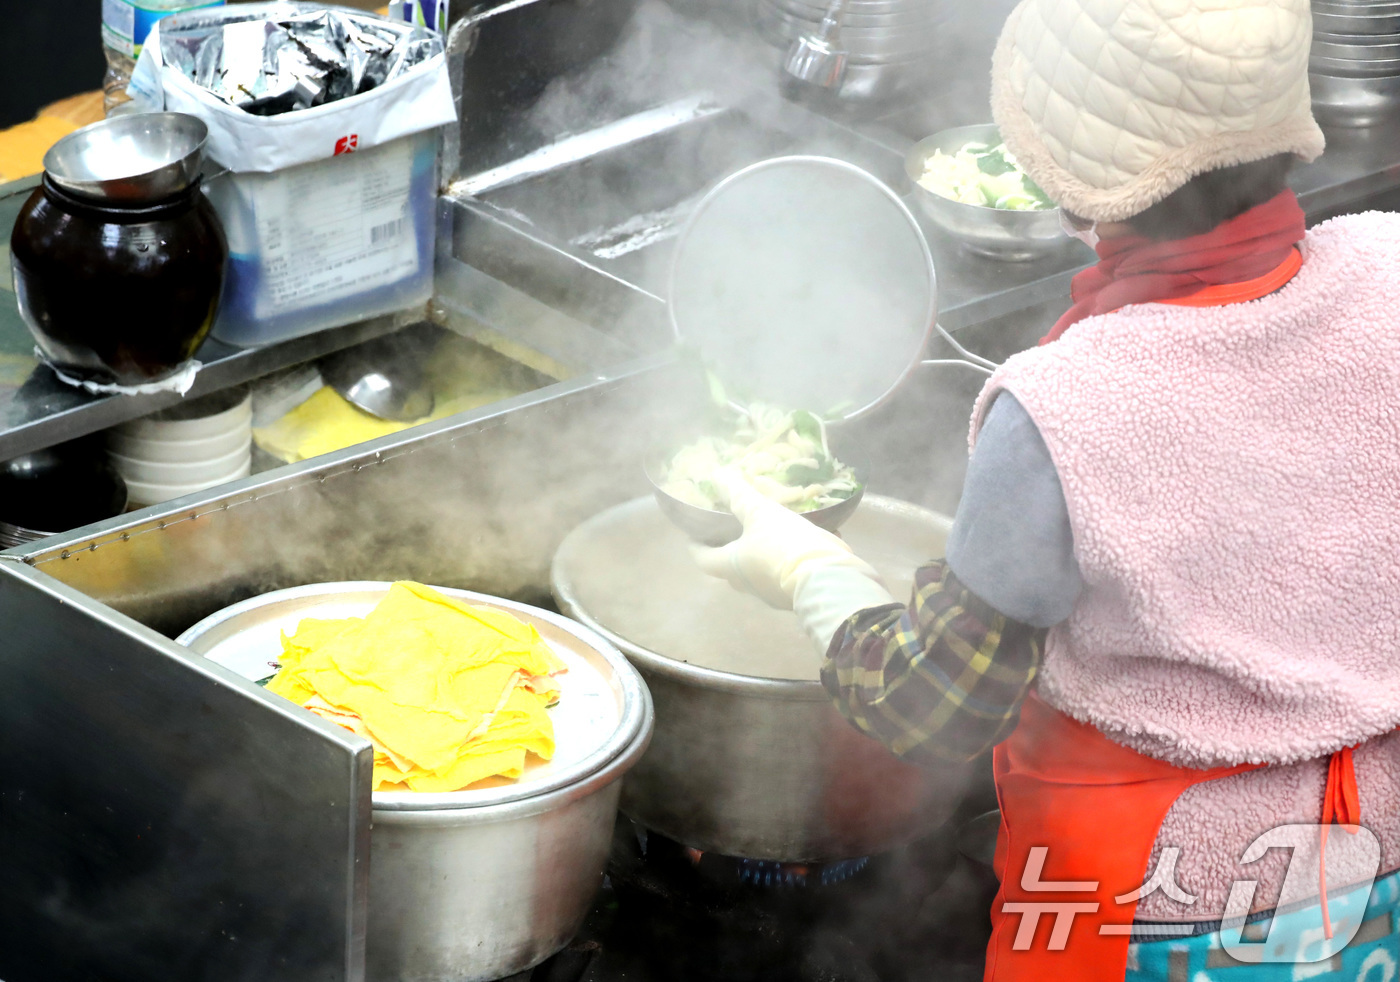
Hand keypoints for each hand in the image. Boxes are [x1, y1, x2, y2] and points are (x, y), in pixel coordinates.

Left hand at [689, 469, 866, 609]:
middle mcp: (748, 585)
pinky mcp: (798, 594)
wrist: (829, 579)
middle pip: (730, 568)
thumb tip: (716, 475)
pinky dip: (792, 557)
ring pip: (761, 571)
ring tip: (772, 529)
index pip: (702, 558)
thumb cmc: (784, 545)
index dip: (696, 544)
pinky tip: (808, 538)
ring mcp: (774, 594)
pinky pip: (789, 571)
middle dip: (730, 549)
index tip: (695, 532)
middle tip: (734, 526)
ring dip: (763, 553)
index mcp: (731, 566)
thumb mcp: (761, 512)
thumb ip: (738, 494)